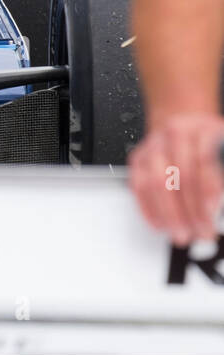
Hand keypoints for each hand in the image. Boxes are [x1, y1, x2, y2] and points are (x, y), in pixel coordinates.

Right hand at [128, 113, 223, 244]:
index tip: (212, 217)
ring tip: (181, 234)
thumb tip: (222, 207)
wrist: (185, 121)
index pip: (204, 163)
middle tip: (200, 233)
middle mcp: (175, 135)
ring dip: (169, 214)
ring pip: (156, 183)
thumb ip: (222, 171)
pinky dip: (148, 209)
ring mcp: (153, 146)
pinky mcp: (138, 158)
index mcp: (203, 131)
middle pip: (179, 176)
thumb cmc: (211, 141)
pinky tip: (160, 224)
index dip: (207, 194)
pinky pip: (138, 186)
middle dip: (190, 211)